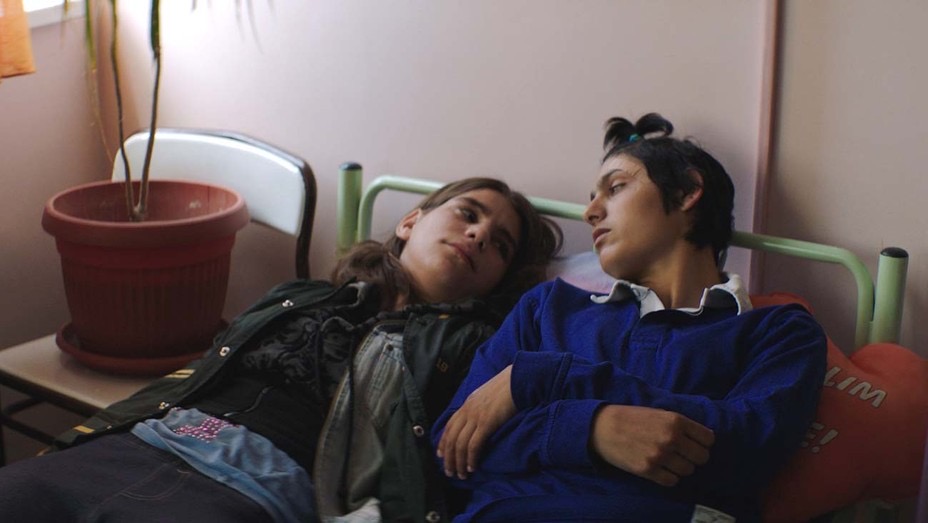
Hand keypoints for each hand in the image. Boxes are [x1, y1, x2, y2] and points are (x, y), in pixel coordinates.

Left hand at [436, 365, 515, 478]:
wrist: (517, 380)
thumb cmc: (506, 387)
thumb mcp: (486, 394)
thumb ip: (478, 406)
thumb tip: (476, 418)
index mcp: (467, 404)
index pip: (449, 427)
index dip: (443, 443)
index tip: (441, 456)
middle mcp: (467, 411)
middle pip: (451, 438)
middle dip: (448, 458)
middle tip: (449, 472)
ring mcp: (476, 417)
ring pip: (460, 444)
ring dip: (459, 462)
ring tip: (461, 474)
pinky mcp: (486, 423)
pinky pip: (474, 445)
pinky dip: (471, 458)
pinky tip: (472, 467)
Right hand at [591, 405, 713, 486]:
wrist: (602, 428)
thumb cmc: (631, 418)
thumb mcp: (658, 412)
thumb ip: (679, 424)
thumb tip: (701, 438)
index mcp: (675, 421)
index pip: (708, 439)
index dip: (703, 442)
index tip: (695, 443)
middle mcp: (671, 438)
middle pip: (701, 457)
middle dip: (694, 456)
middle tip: (683, 454)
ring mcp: (660, 456)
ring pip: (688, 470)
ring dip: (681, 467)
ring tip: (668, 461)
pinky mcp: (648, 470)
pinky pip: (672, 481)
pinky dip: (669, 477)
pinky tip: (660, 469)